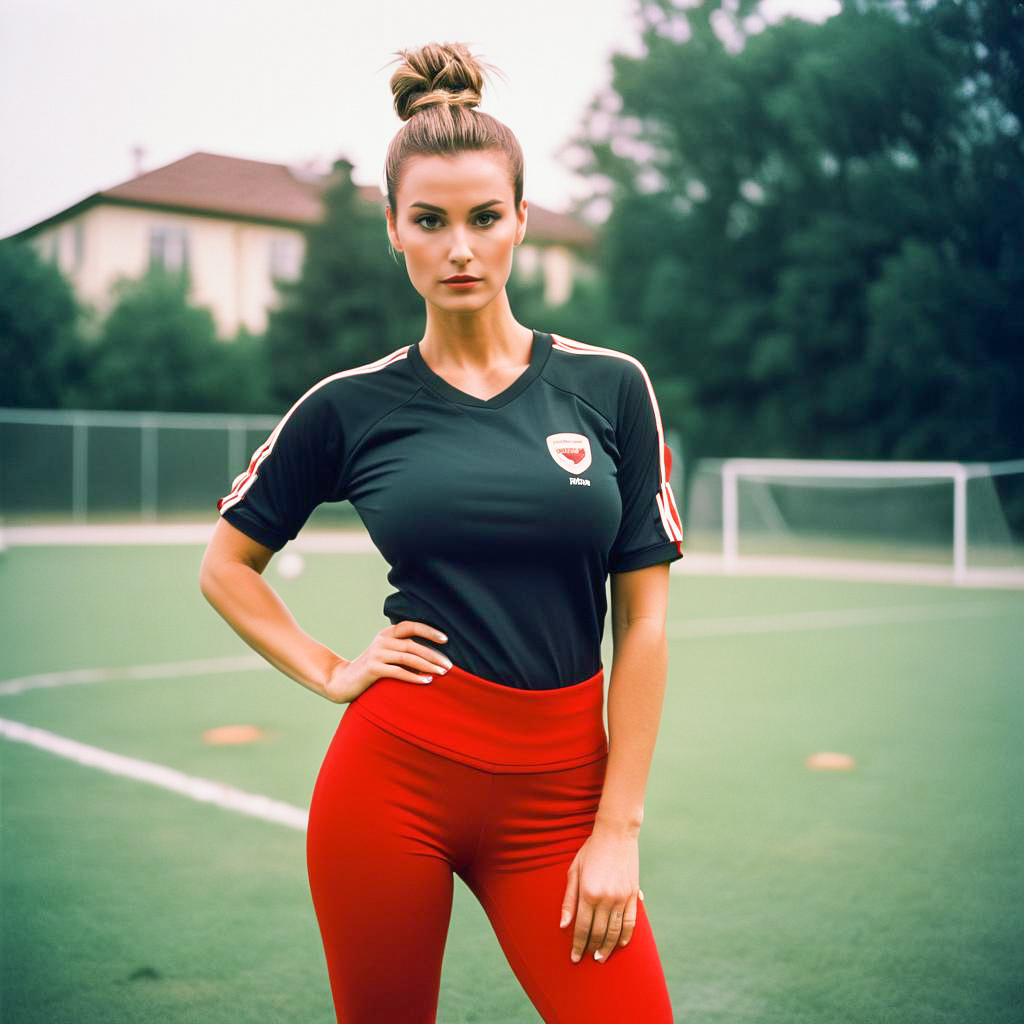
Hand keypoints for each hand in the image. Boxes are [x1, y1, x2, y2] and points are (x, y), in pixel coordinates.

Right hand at [322, 620, 450, 703]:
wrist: (344, 680)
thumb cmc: (373, 669)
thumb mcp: (388, 655)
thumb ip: (404, 651)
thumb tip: (435, 658)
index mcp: (387, 633)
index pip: (411, 626)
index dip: (429, 631)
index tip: (446, 639)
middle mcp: (382, 640)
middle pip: (412, 644)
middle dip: (433, 655)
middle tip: (449, 666)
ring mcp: (376, 653)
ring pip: (407, 657)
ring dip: (427, 665)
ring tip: (442, 673)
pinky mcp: (372, 668)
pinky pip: (398, 672)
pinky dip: (414, 676)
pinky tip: (426, 681)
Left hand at [559, 823, 644, 963]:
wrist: (616, 833)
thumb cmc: (590, 850)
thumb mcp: (574, 870)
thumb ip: (569, 899)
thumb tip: (563, 925)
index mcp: (587, 892)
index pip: (581, 928)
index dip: (577, 945)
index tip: (575, 958)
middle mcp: (605, 898)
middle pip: (598, 933)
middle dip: (592, 949)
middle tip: (588, 959)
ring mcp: (621, 897)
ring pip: (616, 932)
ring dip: (609, 947)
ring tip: (602, 957)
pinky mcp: (633, 894)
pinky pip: (631, 922)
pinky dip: (627, 936)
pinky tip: (622, 944)